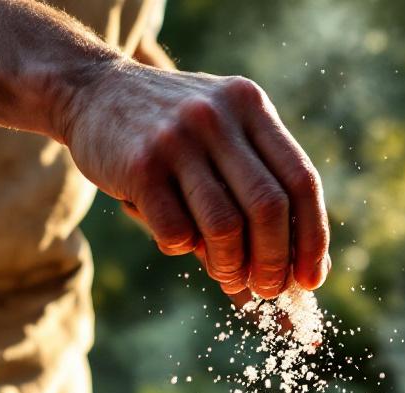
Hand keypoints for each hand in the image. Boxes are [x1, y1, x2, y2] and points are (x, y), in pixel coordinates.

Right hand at [57, 61, 329, 297]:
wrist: (92, 91)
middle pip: (269, 207)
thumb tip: (300, 274)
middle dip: (274, 261)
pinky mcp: (139, 165)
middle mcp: (219, 116)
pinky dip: (183, 249)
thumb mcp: (224, 138)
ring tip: (228, 276)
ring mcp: (178, 138)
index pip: (301, 181)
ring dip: (231, 266)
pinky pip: (177, 232)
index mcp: (251, 106)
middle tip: (268, 289)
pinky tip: (177, 240)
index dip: (313, 238)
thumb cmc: (173, 132)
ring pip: (226, 227)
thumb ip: (260, 192)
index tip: (312, 279)